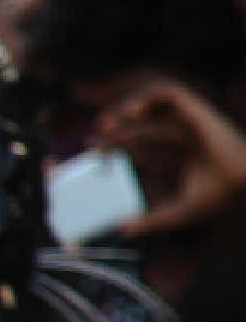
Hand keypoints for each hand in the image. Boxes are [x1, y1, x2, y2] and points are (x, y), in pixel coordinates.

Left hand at [89, 79, 245, 239]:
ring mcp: (190, 121)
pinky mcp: (196, 109)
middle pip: (140, 127)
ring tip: (106, 124)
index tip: (94, 152)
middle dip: (114, 132)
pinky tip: (130, 112)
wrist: (242, 182)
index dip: (116, 146)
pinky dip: (147, 96)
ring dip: (126, 110)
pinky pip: (169, 92)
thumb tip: (123, 229)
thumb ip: (151, 221)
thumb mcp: (177, 213)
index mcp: (178, 156)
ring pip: (151, 106)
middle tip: (92, 142)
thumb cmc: (218, 195)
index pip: (141, 146)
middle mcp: (183, 136)